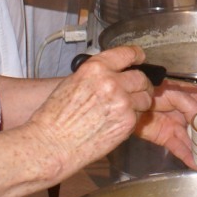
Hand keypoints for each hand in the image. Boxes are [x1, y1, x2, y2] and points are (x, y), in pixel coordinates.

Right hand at [27, 46, 152, 172]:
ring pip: (145, 98)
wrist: (51, 143)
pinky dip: (133, 119)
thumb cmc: (55, 117)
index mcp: (96, 68)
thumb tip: (112, 75)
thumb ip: (96, 76)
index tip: (140, 58)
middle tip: (137, 90)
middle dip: (141, 84)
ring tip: (126, 109)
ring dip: (139, 102)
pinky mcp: (127, 122)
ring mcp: (122, 102)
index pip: (126, 54)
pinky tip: (117, 122)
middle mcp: (111, 82)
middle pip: (141, 78)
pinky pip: (139, 116)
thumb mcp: (73, 82)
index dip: (136, 55)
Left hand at [135, 85, 196, 167]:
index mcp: (188, 97)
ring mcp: (175, 125)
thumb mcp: (173, 93)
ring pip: (192, 139)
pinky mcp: (165, 137)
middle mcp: (184, 112)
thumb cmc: (152, 91)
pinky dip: (187, 156)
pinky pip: (179, 148)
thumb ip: (188, 103)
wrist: (130, 102)